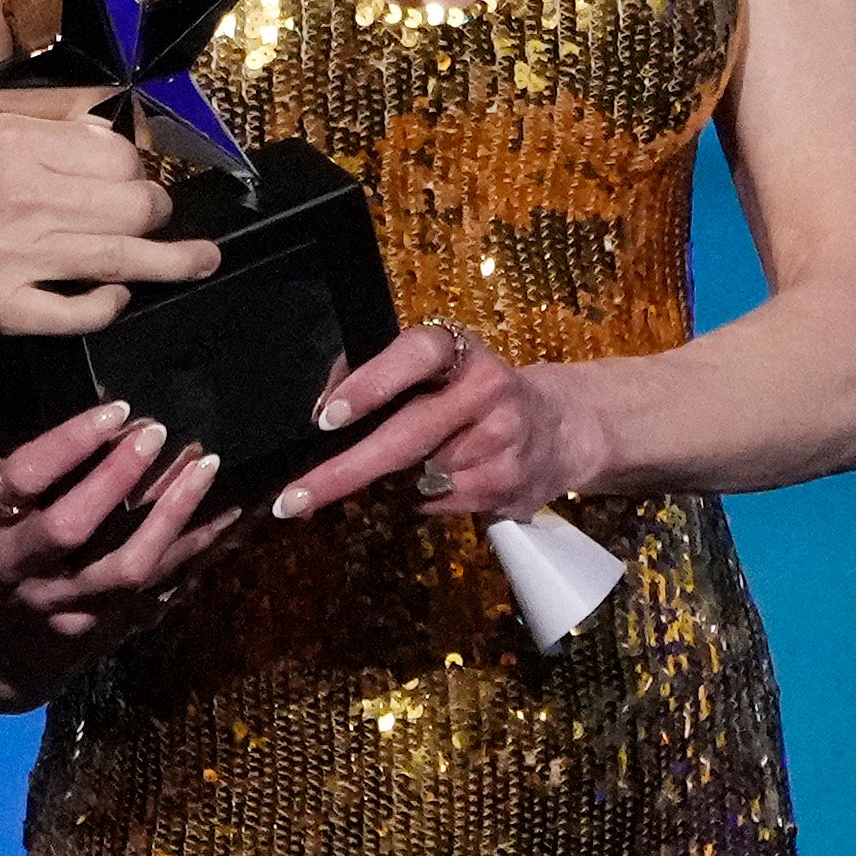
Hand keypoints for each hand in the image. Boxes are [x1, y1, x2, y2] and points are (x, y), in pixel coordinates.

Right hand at [0, 111, 222, 339]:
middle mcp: (18, 195)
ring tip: (201, 262)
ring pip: (118, 258)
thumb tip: (106, 131)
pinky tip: (117, 298)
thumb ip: (39, 127)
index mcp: (10, 143)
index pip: (113, 154)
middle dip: (157, 212)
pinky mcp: (1, 305)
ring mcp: (12, 255)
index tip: (133, 179)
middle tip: (157, 218)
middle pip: (129, 204)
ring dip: (170, 263)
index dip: (135, 169)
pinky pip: (76, 311)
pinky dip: (105, 306)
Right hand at [0, 400, 239, 672]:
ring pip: (120, 571)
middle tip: (160, 433)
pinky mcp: (81, 620)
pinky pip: (144, 592)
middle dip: (121, 480)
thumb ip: (16, 421)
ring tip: (206, 471)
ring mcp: (51, 598)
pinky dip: (186, 553)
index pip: (25, 476)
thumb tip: (64, 355)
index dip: (71, 442)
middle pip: (71, 528)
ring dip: (170, 520)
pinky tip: (221, 517)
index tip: (117, 408)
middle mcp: (14, 562)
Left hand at [271, 323, 609, 522]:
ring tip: (415, 464)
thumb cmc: (471, 391)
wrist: (563, 428)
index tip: (327, 417)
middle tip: (291, 500)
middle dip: (342, 473)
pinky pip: (435, 505)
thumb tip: (321, 416)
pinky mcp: (507, 490)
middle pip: (406, 438)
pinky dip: (421, 499)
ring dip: (389, 483)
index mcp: (462, 350)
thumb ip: (378, 375)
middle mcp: (488, 391)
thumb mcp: (438, 366)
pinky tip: (445, 480)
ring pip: (415, 480)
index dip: (370, 383)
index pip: (416, 354)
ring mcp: (502, 445)